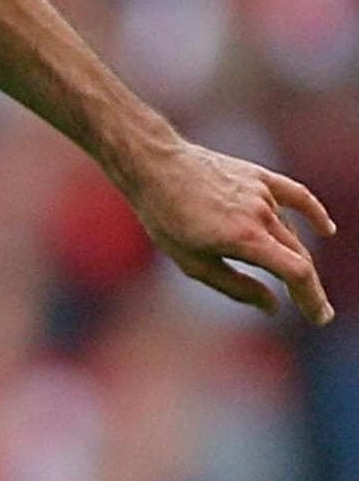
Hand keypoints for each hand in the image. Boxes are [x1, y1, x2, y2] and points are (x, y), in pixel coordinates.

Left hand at [127, 140, 335, 323]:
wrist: (153, 163)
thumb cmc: (164, 215)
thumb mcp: (192, 262)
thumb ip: (235, 287)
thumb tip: (273, 306)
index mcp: (245, 238)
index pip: (297, 273)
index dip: (313, 298)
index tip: (319, 317)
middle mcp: (260, 214)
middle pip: (299, 256)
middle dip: (307, 286)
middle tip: (312, 309)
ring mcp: (262, 193)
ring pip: (290, 232)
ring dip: (293, 256)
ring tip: (289, 277)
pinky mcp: (259, 176)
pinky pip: (297, 196)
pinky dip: (314, 214)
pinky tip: (326, 229)